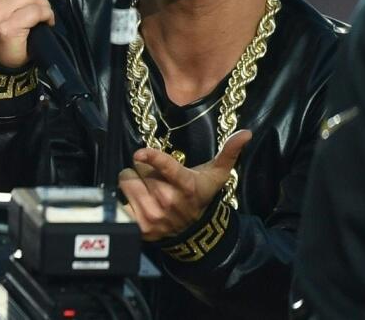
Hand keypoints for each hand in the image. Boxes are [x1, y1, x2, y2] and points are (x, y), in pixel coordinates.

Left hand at [118, 130, 251, 240]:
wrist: (195, 232)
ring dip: (131, 182)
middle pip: (138, 168)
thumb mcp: (216, 175)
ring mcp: (153, 215)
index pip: (167, 168)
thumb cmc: (201, 195)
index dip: (152, 158)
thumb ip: (229, 152)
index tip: (140, 153)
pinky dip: (123, 199)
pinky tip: (135, 202)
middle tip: (155, 177)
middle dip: (143, 169)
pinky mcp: (139, 225)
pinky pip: (118, 202)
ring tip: (146, 189)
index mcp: (186, 185)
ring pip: (125, 181)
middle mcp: (168, 200)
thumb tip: (245, 132)